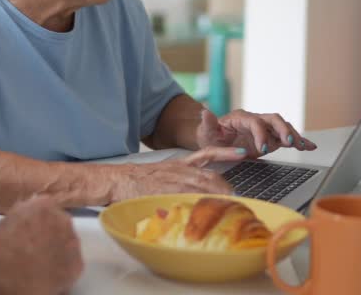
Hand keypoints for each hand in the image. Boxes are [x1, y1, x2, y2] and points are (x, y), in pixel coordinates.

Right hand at [0, 196, 82, 294]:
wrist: (7, 281)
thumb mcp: (3, 224)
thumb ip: (19, 217)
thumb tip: (24, 219)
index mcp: (42, 205)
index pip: (45, 205)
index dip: (37, 219)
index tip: (29, 228)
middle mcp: (62, 219)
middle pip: (59, 223)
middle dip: (50, 232)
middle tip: (35, 246)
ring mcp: (72, 242)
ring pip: (67, 242)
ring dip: (58, 248)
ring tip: (42, 262)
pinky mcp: (77, 264)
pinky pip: (72, 263)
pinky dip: (63, 268)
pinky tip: (49, 275)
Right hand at [107, 157, 235, 201]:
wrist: (118, 179)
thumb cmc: (139, 180)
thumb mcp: (163, 173)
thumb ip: (181, 180)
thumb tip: (201, 193)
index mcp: (180, 163)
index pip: (207, 154)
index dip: (225, 152)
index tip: (242, 153)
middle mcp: (179, 169)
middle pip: (210, 176)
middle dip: (225, 187)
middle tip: (236, 198)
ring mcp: (173, 179)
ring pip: (202, 186)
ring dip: (216, 196)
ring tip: (228, 205)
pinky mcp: (165, 189)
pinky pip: (187, 195)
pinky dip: (198, 201)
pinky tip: (206, 208)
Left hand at [194, 108, 316, 155]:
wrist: (214, 143)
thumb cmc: (210, 137)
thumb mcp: (206, 132)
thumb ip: (208, 124)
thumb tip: (204, 111)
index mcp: (240, 118)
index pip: (254, 122)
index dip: (260, 133)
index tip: (262, 148)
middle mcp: (255, 121)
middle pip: (273, 119)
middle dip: (282, 129)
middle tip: (288, 143)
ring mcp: (264, 130)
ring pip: (282, 127)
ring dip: (293, 135)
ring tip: (303, 146)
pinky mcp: (269, 139)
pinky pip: (285, 138)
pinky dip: (298, 141)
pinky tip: (309, 146)